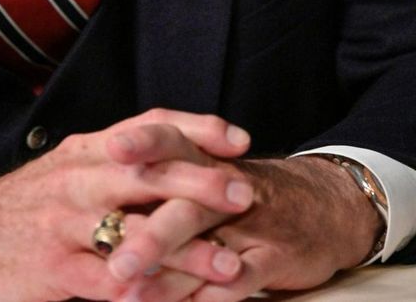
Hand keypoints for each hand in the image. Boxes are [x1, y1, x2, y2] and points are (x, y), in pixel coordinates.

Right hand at [0, 108, 252, 301]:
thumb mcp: (59, 174)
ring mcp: (65, 222)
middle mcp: (79, 176)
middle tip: (247, 194)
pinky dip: (151, 295)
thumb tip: (163, 165)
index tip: (239, 138)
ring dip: (191, 251)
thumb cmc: (12, 212)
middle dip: (203, 182)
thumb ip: (106, 168)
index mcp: (85, 149)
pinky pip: (113, 283)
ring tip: (233, 265)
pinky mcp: (53, 269)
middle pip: (151, 170)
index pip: (150, 126)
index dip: (197, 128)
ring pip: (140, 231)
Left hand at [108, 155, 383, 301]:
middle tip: (115, 263)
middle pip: (184, 203)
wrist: (325, 204)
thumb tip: (100, 189)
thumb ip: (160, 174)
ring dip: (170, 275)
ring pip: (208, 245)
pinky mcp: (276, 256)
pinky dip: (216, 295)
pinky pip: (245, 278)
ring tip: (133, 296)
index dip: (143, 142)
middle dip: (148, 234)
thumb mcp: (208, 169)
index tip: (110, 148)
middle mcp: (225, 187)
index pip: (172, 139)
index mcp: (204, 158)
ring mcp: (251, 222)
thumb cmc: (246, 191)